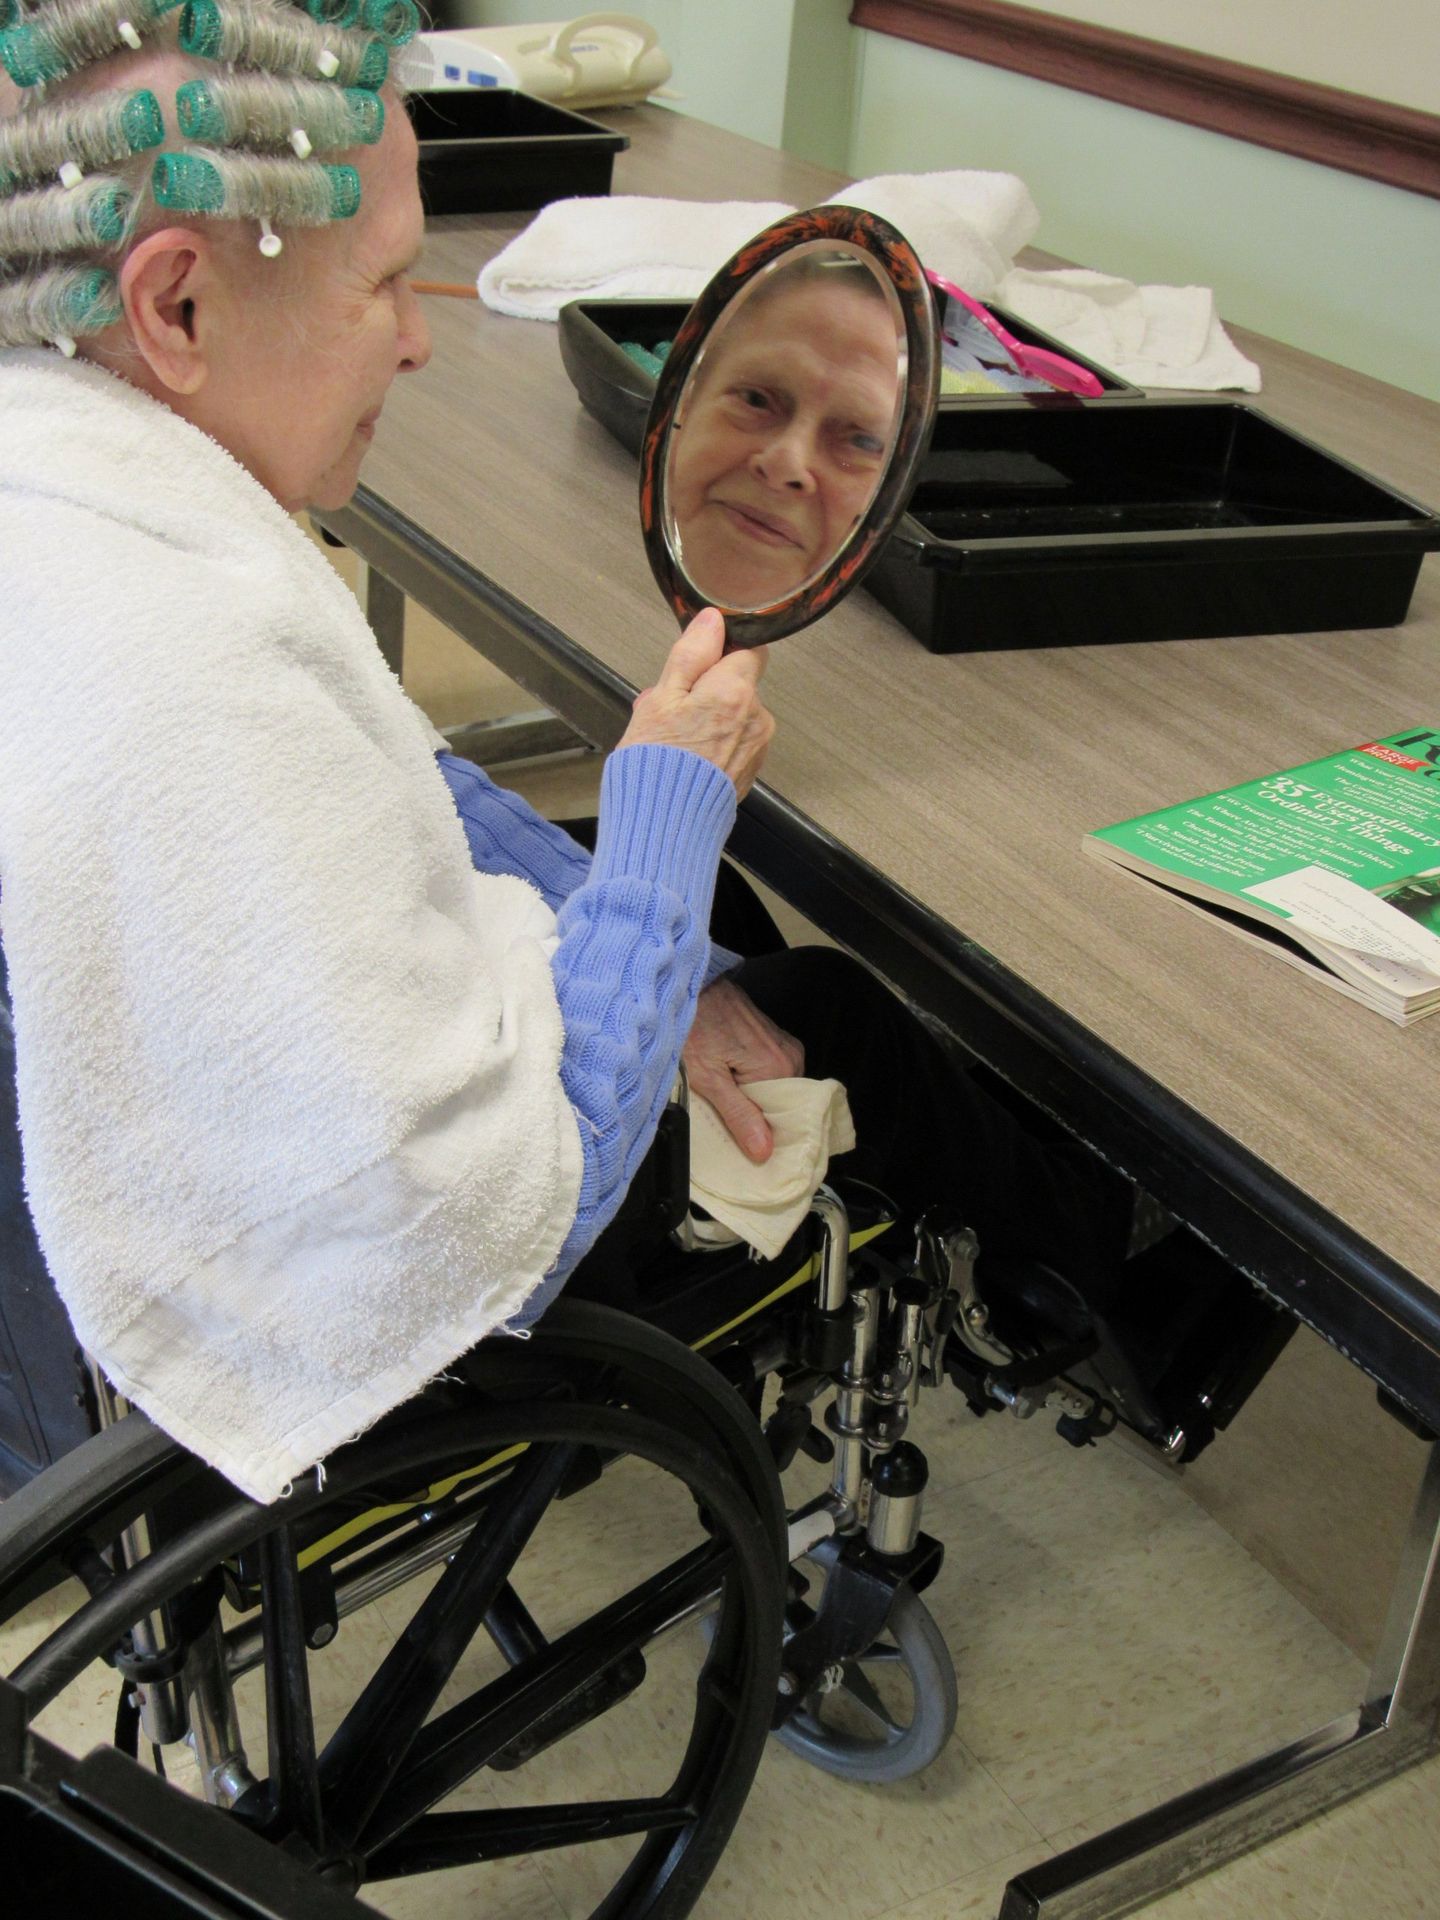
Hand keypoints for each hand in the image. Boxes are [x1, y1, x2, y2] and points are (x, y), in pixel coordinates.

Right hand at [617, 608, 774, 799]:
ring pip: (736, 716)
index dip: (722, 652)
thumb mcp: (660, 697)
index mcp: (735, 691)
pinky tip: (687, 760)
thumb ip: (691, 654)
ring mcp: (756, 748)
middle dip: (708, 690)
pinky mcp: (749, 772)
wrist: (663, 827)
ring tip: (675, 740)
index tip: (696, 665)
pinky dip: (715, 745)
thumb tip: (712, 621)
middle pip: (740, 684)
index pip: (749, 649)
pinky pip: (735, 744)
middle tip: (672, 710)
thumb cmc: (656, 763)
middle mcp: (756, 717)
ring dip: (710, 719)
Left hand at [683, 977, 803, 1162]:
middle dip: (757, 1116)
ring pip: (772, 1087)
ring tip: (725, 1099)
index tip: (746, 1145)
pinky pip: (768, 1071)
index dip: (766, 1134)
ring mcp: (781, 1043)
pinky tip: (729, 1082)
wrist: (689, 984)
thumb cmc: (693, 1025)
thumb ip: (738, 1115)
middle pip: (780, 1103)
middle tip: (728, 1121)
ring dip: (752, 1098)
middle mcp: (788, 1054)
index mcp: (779, 1067)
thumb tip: (764, 1151)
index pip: (786, 1118)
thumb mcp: (708, 1078)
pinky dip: (750, 1081)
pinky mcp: (770, 1037)